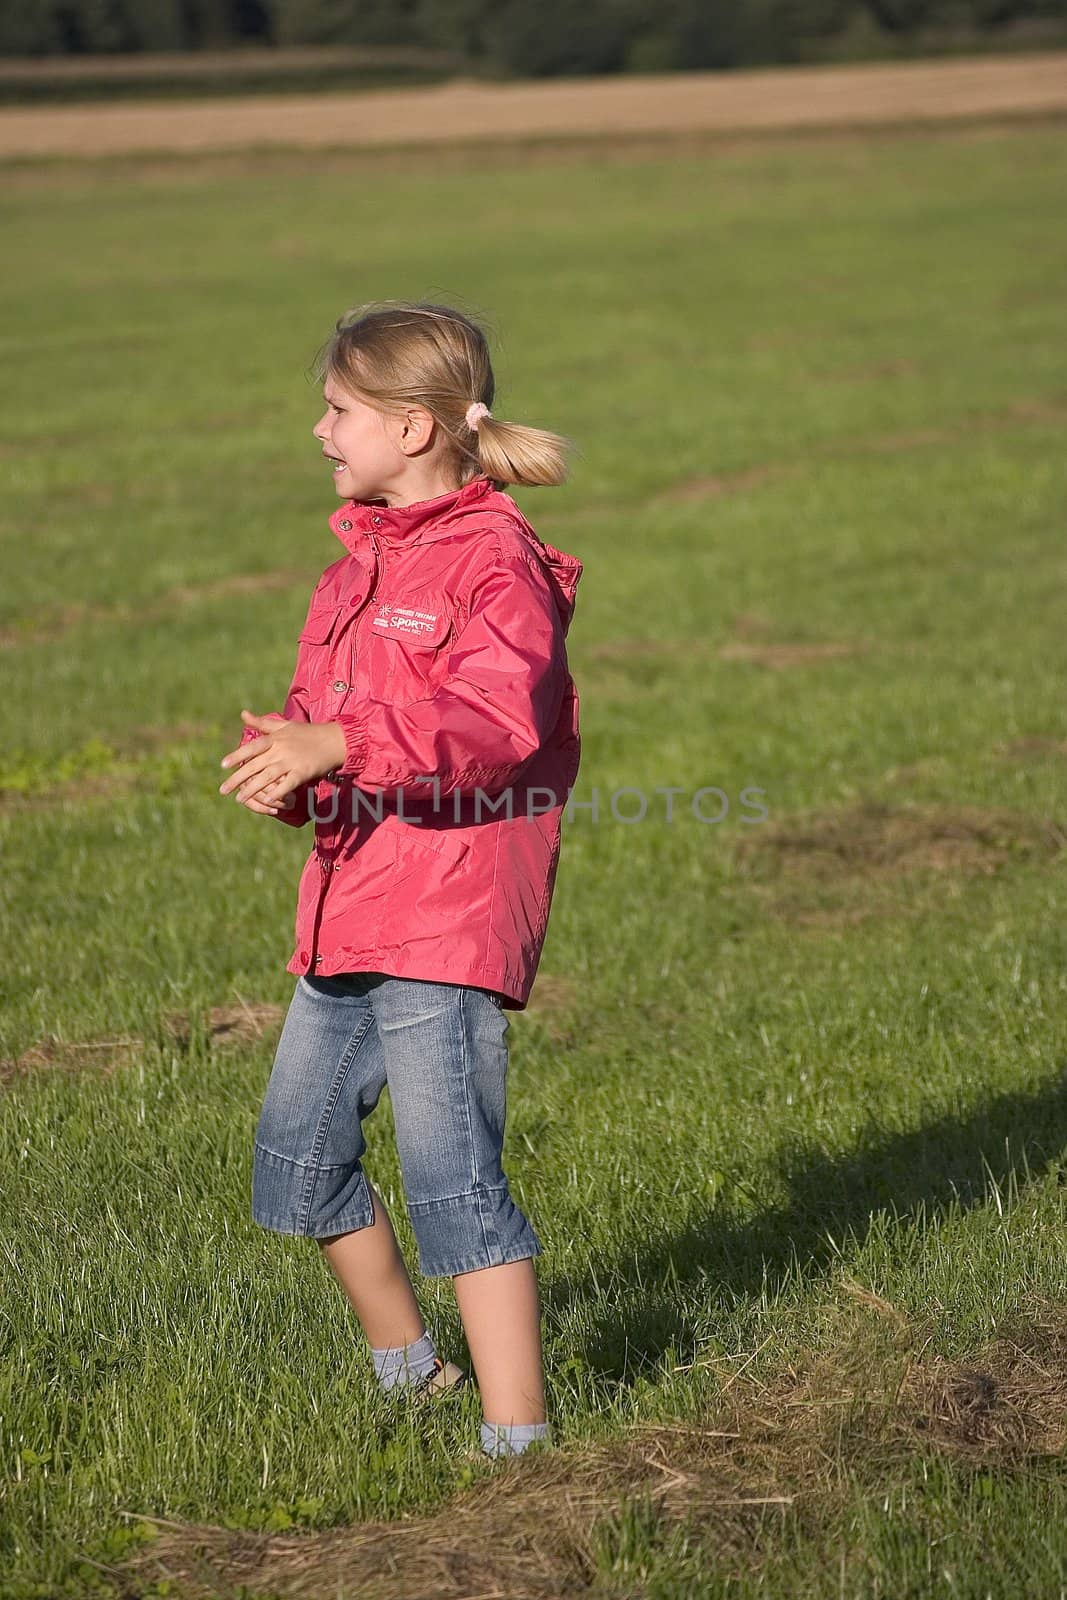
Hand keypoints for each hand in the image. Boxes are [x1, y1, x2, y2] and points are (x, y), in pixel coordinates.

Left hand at [219, 710, 346, 812]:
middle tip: (223, 790)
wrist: (334, 740)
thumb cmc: (308, 732)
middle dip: (238, 778)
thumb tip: (243, 714)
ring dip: (252, 789)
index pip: (252, 747)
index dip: (237, 755)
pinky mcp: (303, 772)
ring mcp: (292, 761)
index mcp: (276, 738)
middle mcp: (281, 749)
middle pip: (255, 765)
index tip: (223, 765)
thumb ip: (262, 722)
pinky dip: (278, 792)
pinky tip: (267, 801)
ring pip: (267, 777)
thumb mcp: (284, 725)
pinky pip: (287, 784)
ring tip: (239, 799)